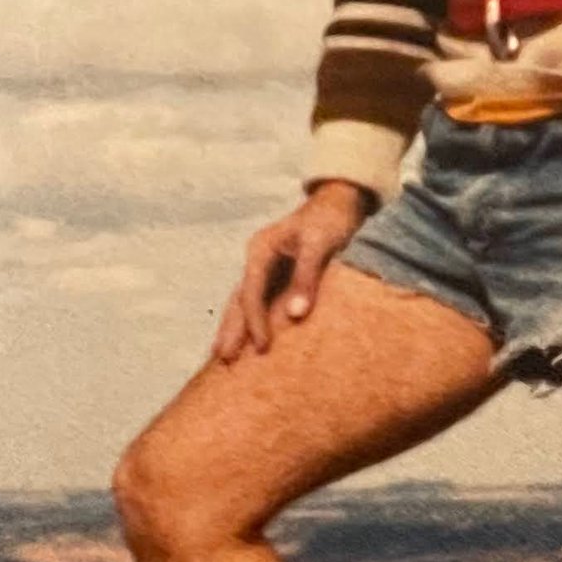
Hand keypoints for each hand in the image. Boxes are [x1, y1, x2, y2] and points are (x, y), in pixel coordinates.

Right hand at [211, 182, 371, 361]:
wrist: (339, 202)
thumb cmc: (330, 220)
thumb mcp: (319, 244)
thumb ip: (306, 278)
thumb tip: (294, 315)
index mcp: (261, 250)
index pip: (251, 292)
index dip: (254, 321)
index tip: (261, 348)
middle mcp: (258, 260)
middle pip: (239, 300)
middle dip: (231, 329)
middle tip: (222, 359)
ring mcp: (265, 268)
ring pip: (243, 302)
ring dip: (234, 328)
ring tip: (222, 355)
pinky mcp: (277, 275)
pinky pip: (259, 302)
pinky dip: (251, 321)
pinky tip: (247, 339)